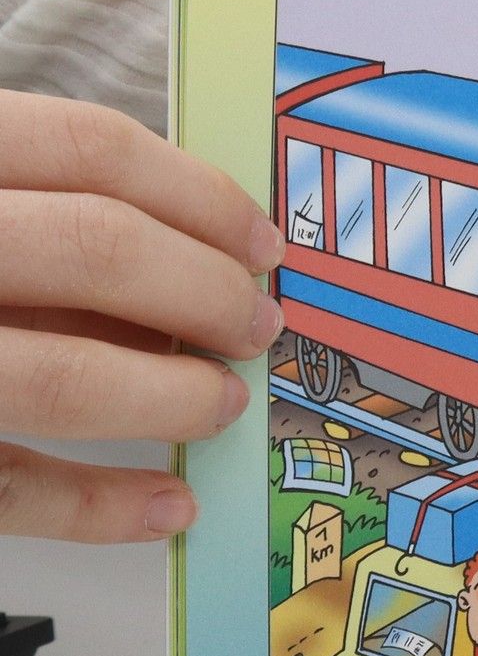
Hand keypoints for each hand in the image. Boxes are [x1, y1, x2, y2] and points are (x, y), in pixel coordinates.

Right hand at [0, 94, 282, 542]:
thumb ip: (36, 214)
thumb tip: (194, 259)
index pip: (87, 148)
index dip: (199, 195)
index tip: (263, 243)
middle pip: (93, 250)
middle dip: (204, 292)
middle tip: (256, 327)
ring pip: (49, 377)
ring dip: (166, 397)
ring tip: (220, 405)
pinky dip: (94, 505)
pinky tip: (165, 506)